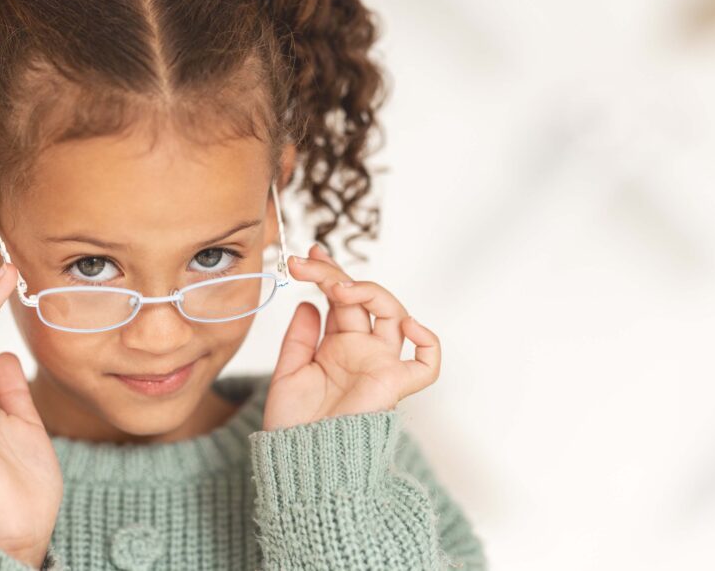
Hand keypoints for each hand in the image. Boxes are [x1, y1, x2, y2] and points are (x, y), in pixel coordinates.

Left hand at [262, 243, 440, 431]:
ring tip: (336, 287)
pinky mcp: (394, 385)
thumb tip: (309, 303)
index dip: (328, 274)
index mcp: (338, 346)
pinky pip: (426, 363)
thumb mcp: (288, 371)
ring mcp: (380, 364)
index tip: (307, 256)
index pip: (342, 299)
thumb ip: (299, 337)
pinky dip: (427, 341)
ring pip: (394, 314)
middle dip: (337, 275)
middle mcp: (362, 350)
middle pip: (364, 299)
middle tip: (309, 262)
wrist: (299, 458)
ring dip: (368, 291)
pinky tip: (406, 324)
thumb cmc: (293, 424)